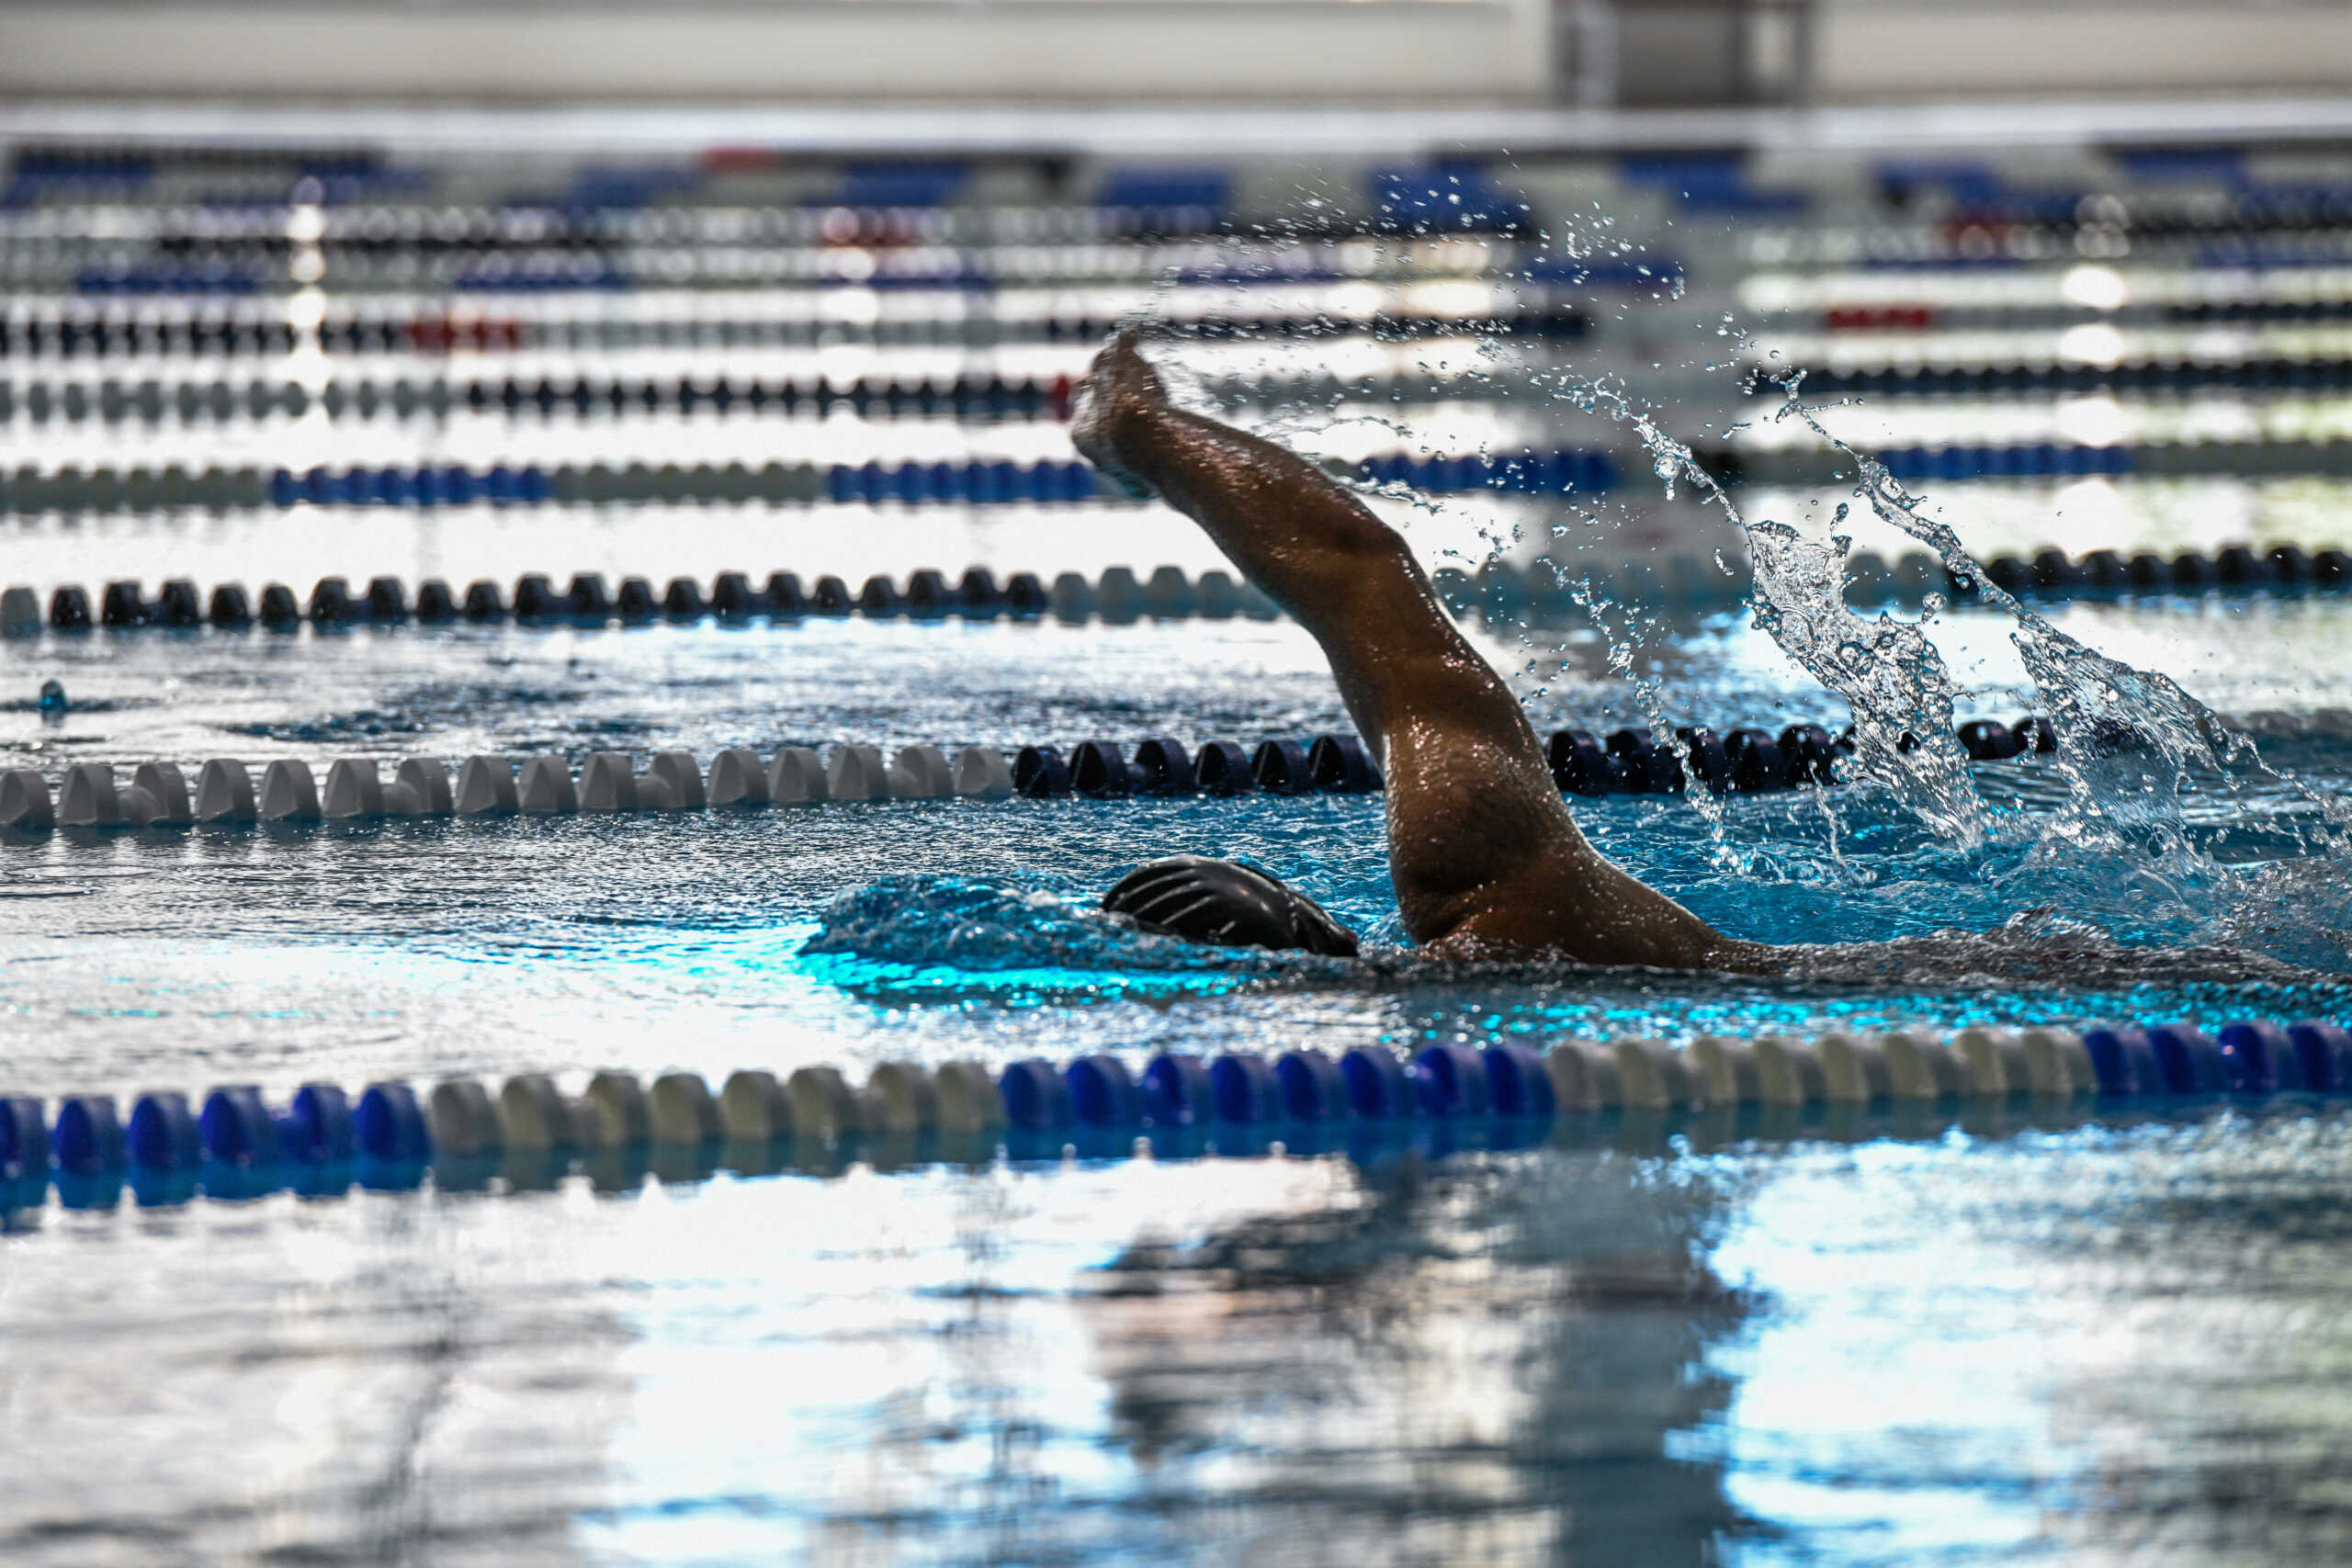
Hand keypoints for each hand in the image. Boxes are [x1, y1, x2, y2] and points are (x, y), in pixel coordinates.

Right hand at [1070, 326, 1166, 500]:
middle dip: (1094, 387)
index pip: (1081, 423)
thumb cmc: (1140, 464)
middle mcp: (1085, 404)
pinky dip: (1129, 339)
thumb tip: (1144, 493)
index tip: (1104, 421)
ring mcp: (1103, 380)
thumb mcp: (1135, 483)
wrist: (1142, 435)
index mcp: (1080, 435)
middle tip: (1104, 384)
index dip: (1094, 420)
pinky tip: (1134, 333)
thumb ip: (1134, 484)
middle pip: (1084, 388)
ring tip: (1117, 356)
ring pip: (1100, 364)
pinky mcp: (1121, 362)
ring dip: (1109, 362)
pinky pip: (1123, 344)